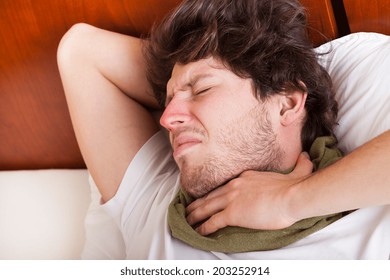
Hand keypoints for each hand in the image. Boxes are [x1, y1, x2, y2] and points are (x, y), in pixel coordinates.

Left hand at [186, 152, 312, 235]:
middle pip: (211, 195)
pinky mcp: (232, 213)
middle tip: (189, 208)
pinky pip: (212, 221)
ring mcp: (231, 198)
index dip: (215, 191)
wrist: (292, 196)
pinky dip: (203, 227)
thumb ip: (300, 164)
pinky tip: (198, 231)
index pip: (225, 185)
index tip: (209, 196)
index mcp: (246, 176)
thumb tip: (306, 156)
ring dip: (195, 214)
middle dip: (198, 202)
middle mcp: (235, 185)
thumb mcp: (298, 171)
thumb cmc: (294, 187)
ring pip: (206, 207)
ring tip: (187, 219)